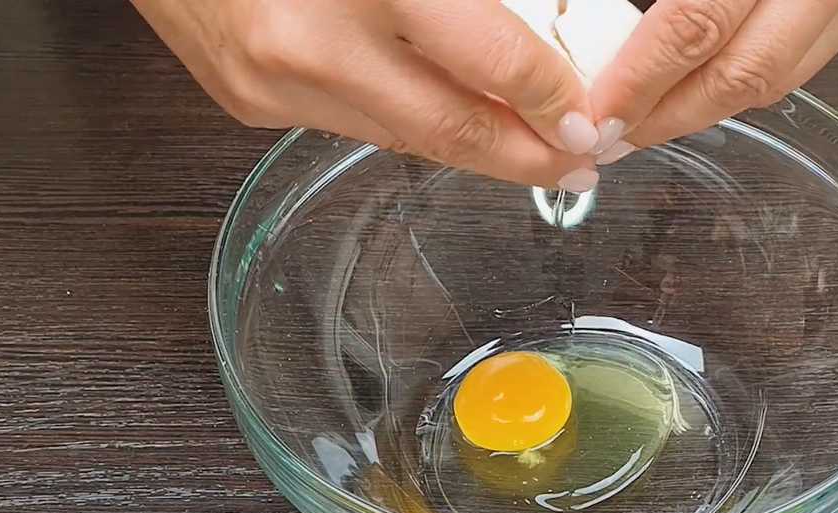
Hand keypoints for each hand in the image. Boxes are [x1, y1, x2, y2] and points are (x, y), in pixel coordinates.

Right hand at [132, 0, 602, 190]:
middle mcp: (317, 45)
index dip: (556, 101)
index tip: (589, 119)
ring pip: (404, 137)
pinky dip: (409, 120)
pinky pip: (352, 123)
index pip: (496, 63)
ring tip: (526, 149)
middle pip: (454, 131)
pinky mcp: (247, 102)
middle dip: (528, 161)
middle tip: (581, 168)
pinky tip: (445, 115)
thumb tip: (541, 19)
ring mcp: (274, 84)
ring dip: (473, 148)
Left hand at [588, 0, 837, 159]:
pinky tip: (698, 83)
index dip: (642, 79)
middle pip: (743, 74)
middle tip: (617, 134)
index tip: (599, 111)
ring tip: (648, 117)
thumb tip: (587, 21)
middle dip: (671, 117)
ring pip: (776, 79)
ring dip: (706, 106)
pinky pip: (798, 60)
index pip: (697, 26)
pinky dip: (742, 77)